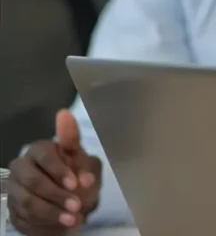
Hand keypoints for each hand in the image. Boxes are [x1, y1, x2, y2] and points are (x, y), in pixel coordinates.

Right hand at [7, 110, 101, 234]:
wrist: (72, 205)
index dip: (59, 170)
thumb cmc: (77, 178)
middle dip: (57, 195)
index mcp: (39, 151)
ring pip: (27, 202)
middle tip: (77, 206)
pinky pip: (24, 219)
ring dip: (52, 212)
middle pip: (33, 181)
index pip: (44, 155)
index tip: (76, 184)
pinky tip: (61, 225)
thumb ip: (72, 141)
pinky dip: (44, 224)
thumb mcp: (81, 160)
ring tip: (73, 220)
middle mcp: (22, 168)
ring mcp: (15, 190)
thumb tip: (64, 114)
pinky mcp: (12, 210)